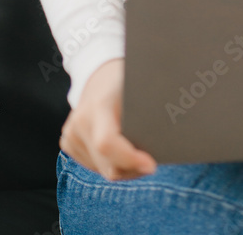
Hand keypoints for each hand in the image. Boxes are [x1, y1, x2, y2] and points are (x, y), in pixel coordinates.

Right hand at [59, 58, 157, 180]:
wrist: (99, 72)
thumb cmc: (126, 78)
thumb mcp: (140, 86)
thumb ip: (150, 111)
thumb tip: (174, 134)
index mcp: (97, 106)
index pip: (108, 143)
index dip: (130, 159)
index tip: (152, 165)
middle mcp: (79, 123)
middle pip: (108, 165)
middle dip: (134, 168)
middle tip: (151, 160)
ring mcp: (71, 135)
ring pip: (102, 170)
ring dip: (123, 167)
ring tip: (138, 152)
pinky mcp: (68, 144)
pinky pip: (95, 166)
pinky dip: (111, 163)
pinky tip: (121, 147)